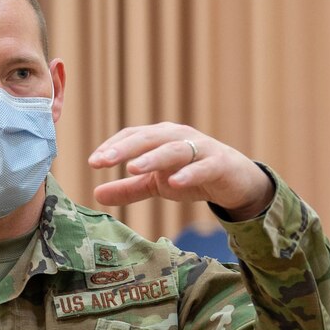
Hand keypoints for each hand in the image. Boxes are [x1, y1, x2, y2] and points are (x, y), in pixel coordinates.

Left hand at [89, 124, 274, 218]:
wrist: (235, 180)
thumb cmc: (192, 175)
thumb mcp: (157, 183)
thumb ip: (129, 189)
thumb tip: (96, 194)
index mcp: (160, 137)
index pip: (132, 135)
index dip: (113, 146)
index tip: (94, 162)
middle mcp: (178, 137)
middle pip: (148, 138)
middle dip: (124, 148)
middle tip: (103, 161)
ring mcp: (200, 149)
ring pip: (173, 149)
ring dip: (152, 158)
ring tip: (133, 168)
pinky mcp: (219, 164)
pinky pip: (203, 167)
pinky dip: (189, 173)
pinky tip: (174, 183)